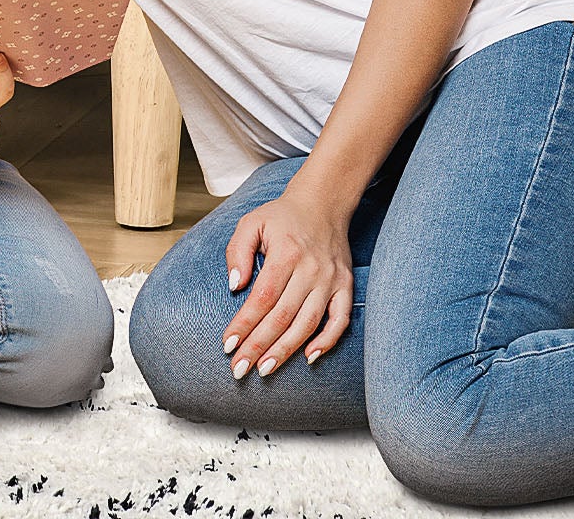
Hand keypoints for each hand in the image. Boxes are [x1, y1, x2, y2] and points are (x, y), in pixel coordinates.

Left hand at [223, 186, 354, 377]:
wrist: (323, 204)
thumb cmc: (281, 216)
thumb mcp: (251, 222)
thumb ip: (238, 251)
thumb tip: (235, 286)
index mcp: (285, 253)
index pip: (262, 297)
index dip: (245, 324)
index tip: (228, 345)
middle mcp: (311, 269)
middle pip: (282, 316)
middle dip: (259, 346)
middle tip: (240, 369)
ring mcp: (331, 280)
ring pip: (308, 323)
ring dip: (286, 350)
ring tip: (266, 369)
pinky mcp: (346, 286)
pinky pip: (340, 320)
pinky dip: (328, 341)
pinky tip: (309, 357)